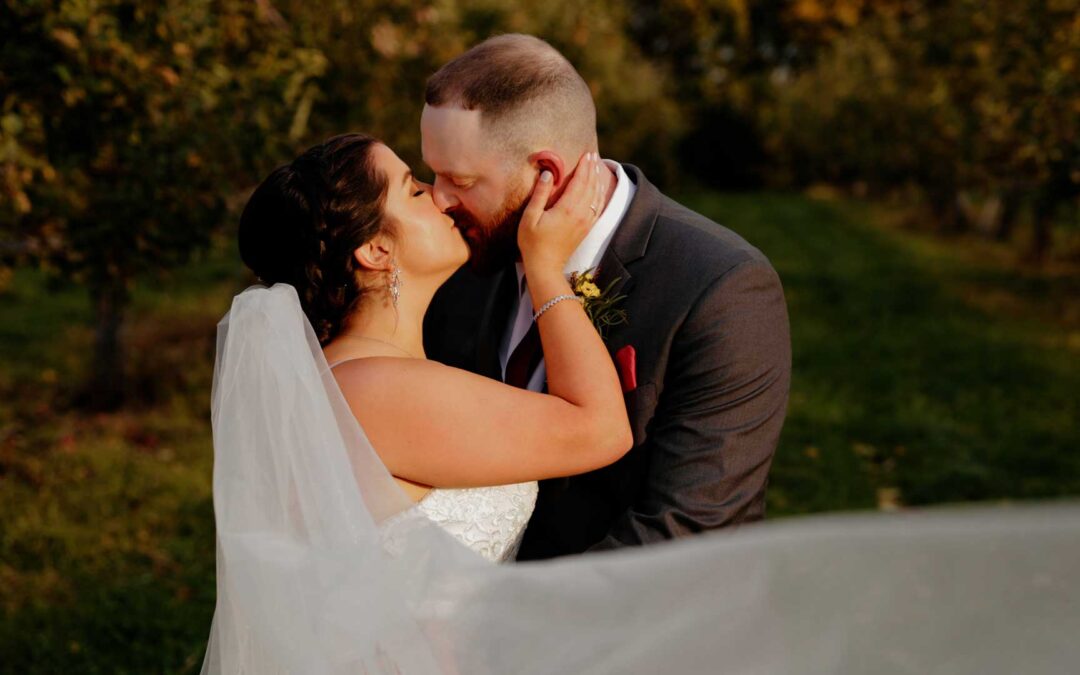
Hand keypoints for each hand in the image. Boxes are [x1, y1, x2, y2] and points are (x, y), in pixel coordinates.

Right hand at [518, 152, 604, 273]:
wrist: (545, 267)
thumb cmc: (533, 243)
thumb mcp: (530, 217)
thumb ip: (540, 194)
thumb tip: (549, 174)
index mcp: (567, 208)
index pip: (580, 181)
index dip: (584, 167)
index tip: (587, 154)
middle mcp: (580, 214)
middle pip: (590, 186)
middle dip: (592, 169)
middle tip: (593, 155)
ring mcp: (585, 222)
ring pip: (596, 196)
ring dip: (597, 180)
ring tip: (597, 166)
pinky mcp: (586, 228)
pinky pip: (598, 208)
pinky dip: (600, 195)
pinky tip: (599, 189)